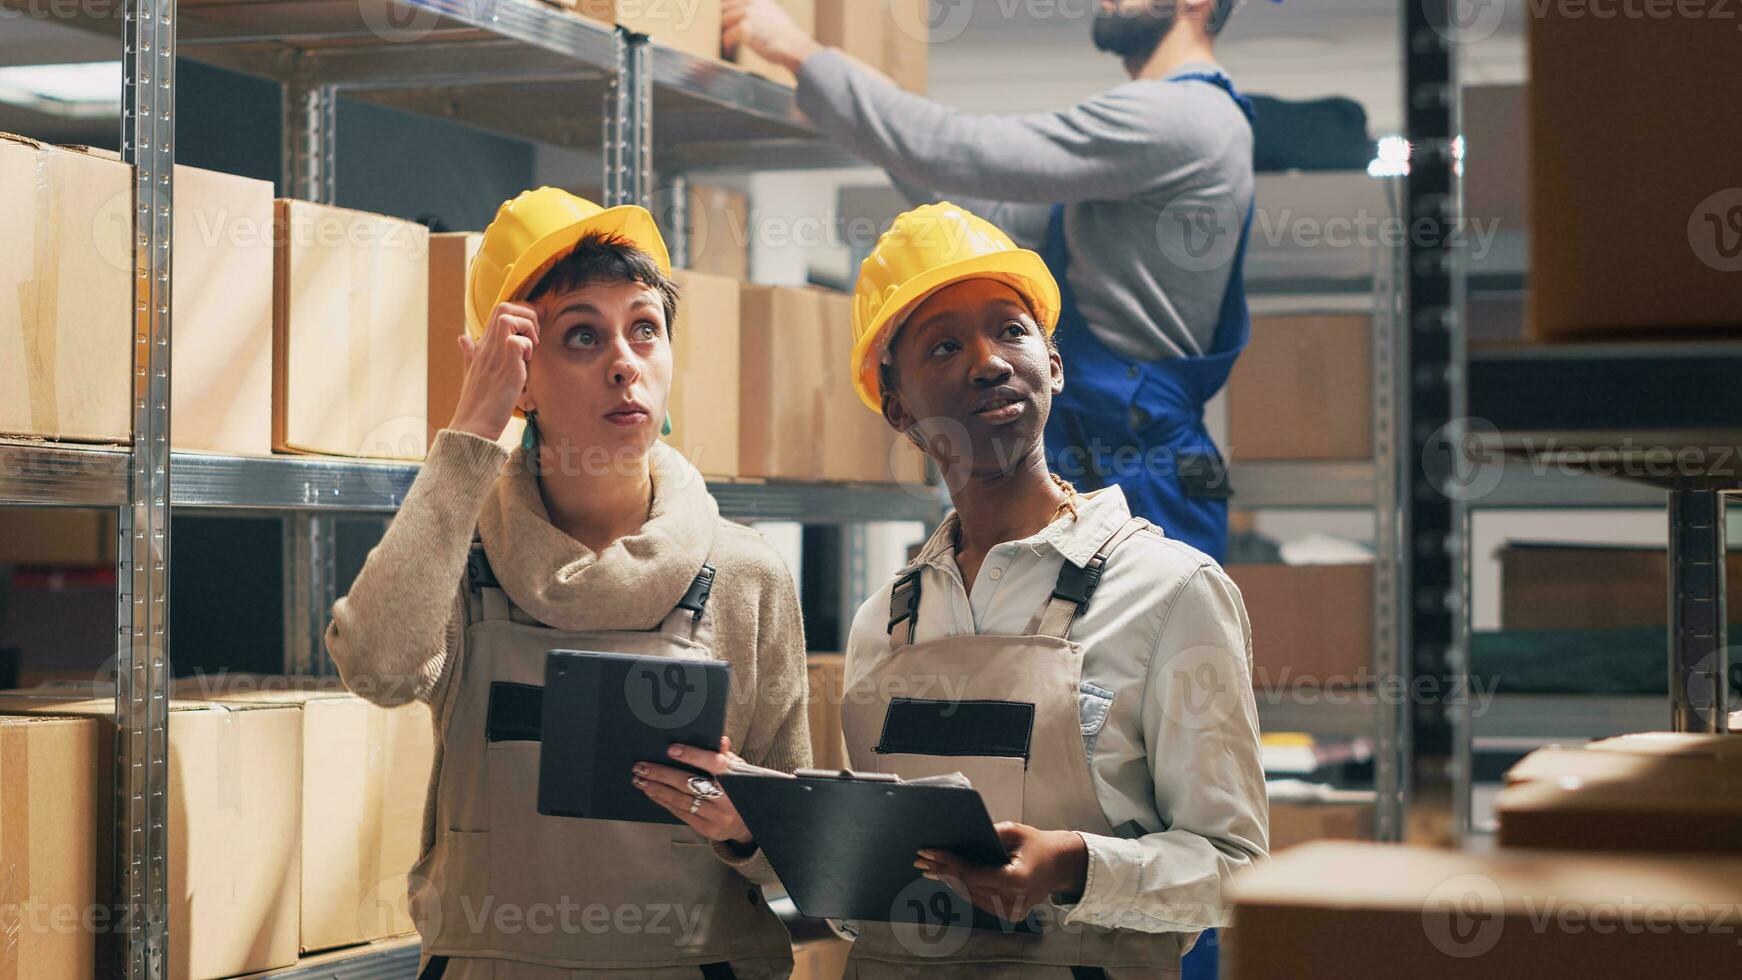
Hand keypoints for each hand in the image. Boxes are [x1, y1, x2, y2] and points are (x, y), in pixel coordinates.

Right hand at [450, 301, 538, 441]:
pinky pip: (517, 341)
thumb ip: (469, 354)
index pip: (498, 312)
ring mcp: (495, 355)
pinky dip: (527, 345)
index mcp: (481, 346)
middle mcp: (486, 346)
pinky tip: (527, 361)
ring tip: (532, 345)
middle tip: (535, 334)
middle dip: (526, 312)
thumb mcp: (472, 374)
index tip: (533, 328)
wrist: (474, 425)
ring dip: (527, 325)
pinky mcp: (506, 368)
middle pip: (503, 306)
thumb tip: (463, 338)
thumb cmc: (477, 402)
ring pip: (508, 317)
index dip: (519, 312)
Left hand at [633, 736, 754, 846]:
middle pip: (690, 784)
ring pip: (681, 800)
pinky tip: (652, 792)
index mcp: (736, 780)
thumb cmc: (742, 791)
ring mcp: (716, 817)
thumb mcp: (742, 772)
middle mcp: (727, 800)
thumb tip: (720, 740)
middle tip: (642, 766)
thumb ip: (727, 757)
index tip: (672, 750)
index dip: (692, 756)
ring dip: (657, 789)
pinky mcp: (707, 829)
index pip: (713, 764)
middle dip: (662, 774)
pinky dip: (664, 801)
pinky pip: (681, 813)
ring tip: (640, 779)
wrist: (752, 824)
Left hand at [722, 0, 821, 72]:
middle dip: (723, 21)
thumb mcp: (774, 14)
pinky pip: (728, 36)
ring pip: (724, 21)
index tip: (724, 18)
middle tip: (723, 32)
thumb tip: (747, 16)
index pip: (733, 0)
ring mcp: (748, 14)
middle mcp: (752, 3)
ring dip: (724, 32)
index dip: (727, 9)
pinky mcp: (744, 28)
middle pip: (725, 9)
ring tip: (726, 42)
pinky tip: (728, 49)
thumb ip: (760, 10)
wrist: (795, 46)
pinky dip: (727, 43)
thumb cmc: (786, 36)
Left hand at [914, 822, 1088, 920]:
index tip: (929, 852)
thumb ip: (990, 834)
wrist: (1060, 866)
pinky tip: (949, 878)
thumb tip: (961, 837)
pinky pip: (981, 901)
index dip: (949, 863)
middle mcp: (1013, 900)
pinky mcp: (1010, 915)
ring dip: (950, 881)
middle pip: (968, 886)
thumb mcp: (1015, 831)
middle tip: (921, 860)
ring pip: (971, 896)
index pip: (973, 874)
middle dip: (943, 871)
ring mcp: (1012, 911)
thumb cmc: (1038, 845)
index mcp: (1016, 880)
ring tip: (930, 868)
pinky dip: (964, 889)